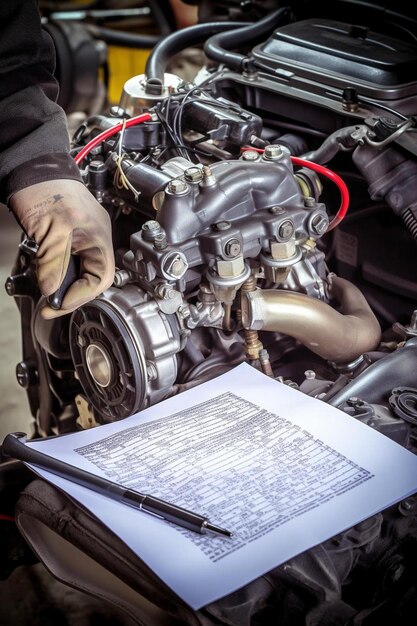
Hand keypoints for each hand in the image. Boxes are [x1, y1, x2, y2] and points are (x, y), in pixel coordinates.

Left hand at [10, 179, 114, 318]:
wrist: (30, 167)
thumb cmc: (44, 187)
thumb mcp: (48, 230)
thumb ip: (52, 264)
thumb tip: (52, 291)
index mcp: (99, 236)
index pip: (100, 278)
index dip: (80, 295)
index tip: (58, 304)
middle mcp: (95, 238)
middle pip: (91, 278)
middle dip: (71, 294)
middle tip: (50, 306)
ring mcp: (83, 237)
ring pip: (79, 272)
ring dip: (63, 285)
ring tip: (47, 294)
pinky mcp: (69, 236)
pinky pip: (69, 262)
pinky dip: (58, 274)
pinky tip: (47, 278)